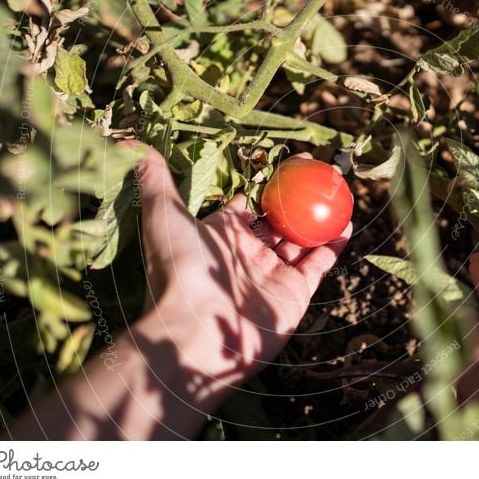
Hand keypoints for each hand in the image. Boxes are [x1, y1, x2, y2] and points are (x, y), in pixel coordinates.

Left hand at [135, 146, 351, 400]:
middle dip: (299, 197)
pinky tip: (347, 221)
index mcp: (222, 235)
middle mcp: (249, 254)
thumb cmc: (179, 270)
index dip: (266, 184)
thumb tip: (131, 143)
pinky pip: (320, 263)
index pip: (248, 205)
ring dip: (321, 217)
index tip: (288, 161)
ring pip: (303, 239)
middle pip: (279, 220)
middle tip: (320, 171)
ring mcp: (273, 274)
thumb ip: (154, 179)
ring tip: (338, 191)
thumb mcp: (164, 215)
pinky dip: (334, 244)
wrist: (195, 335)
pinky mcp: (295, 293)